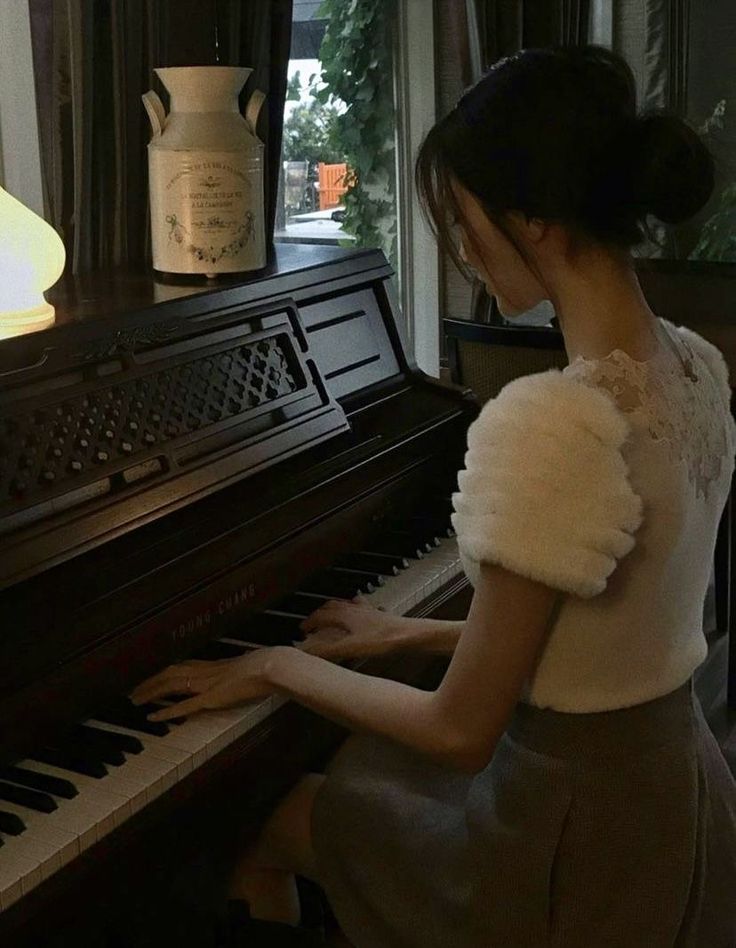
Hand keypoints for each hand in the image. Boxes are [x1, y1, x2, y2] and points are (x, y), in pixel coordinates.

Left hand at [129, 648, 279, 721]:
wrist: (270, 667)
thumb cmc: (264, 666)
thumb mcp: (245, 668)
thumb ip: (237, 673)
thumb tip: (240, 675)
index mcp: (211, 664)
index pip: (179, 666)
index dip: (161, 672)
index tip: (149, 676)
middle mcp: (203, 671)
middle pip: (167, 673)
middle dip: (148, 681)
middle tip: (132, 690)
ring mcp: (205, 684)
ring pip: (169, 686)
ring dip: (150, 693)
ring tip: (134, 700)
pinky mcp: (210, 698)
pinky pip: (183, 706)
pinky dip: (166, 711)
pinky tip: (153, 717)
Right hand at [296, 596, 406, 659]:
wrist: (408, 635)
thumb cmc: (381, 640)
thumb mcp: (350, 648)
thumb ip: (328, 649)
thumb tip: (306, 651)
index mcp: (344, 615)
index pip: (320, 615)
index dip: (309, 622)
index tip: (302, 629)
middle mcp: (354, 609)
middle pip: (331, 607)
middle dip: (320, 614)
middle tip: (313, 623)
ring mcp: (367, 610)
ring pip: (346, 604)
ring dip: (335, 609)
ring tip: (330, 614)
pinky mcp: (379, 614)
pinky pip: (362, 606)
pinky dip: (354, 607)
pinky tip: (358, 610)